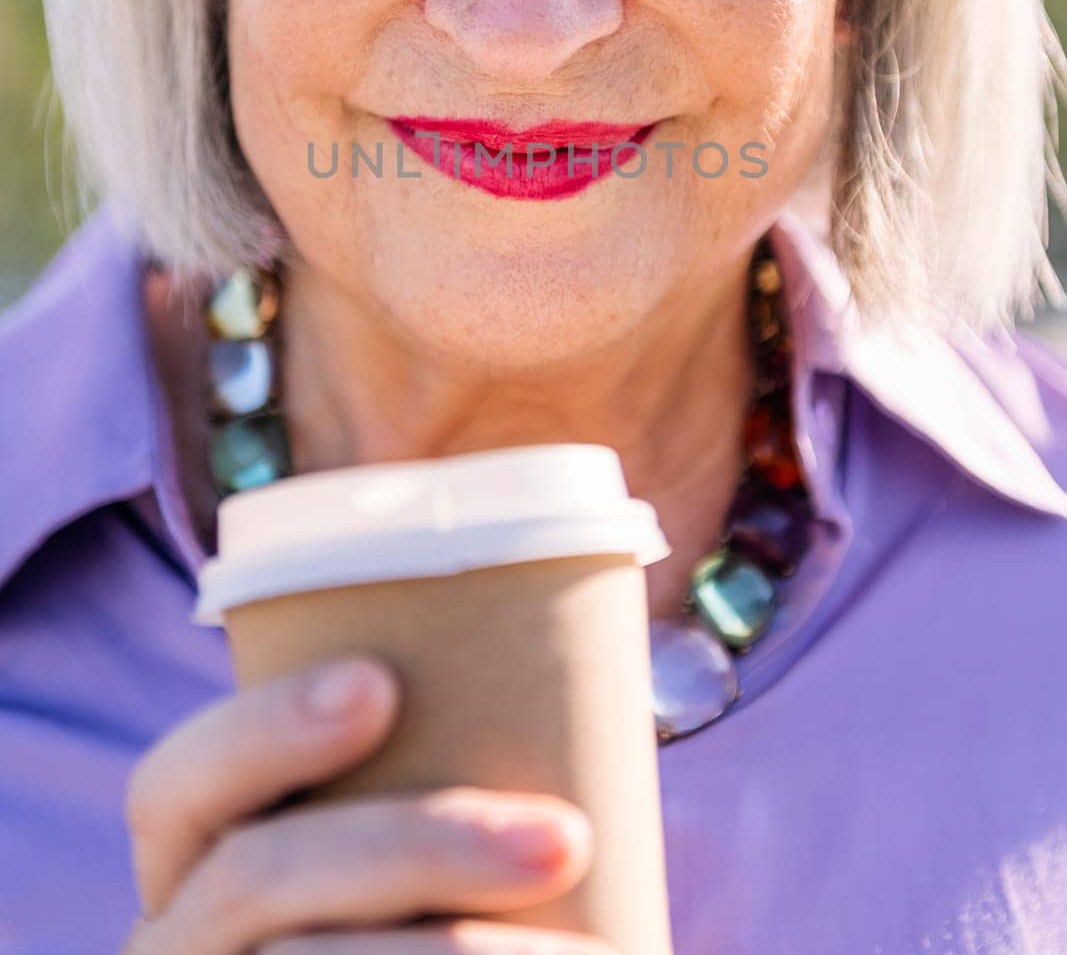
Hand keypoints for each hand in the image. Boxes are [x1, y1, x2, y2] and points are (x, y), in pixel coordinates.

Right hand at [121, 653, 613, 953]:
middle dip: (420, 847)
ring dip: (461, 952)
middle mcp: (182, 941)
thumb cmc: (432, 895)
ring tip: (596, 950)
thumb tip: (606, 629)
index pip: (173, 785)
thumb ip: (443, 750)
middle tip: (566, 837)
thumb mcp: (399, 821)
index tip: (378, 685)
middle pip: (258, 879)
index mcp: (190, 860)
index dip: (261, 728)